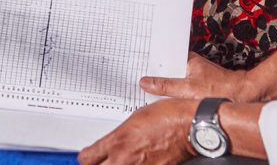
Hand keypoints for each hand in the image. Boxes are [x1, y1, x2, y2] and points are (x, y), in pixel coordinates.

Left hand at [78, 99, 196, 164]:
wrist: (191, 126)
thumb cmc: (168, 117)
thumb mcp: (137, 117)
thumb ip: (120, 134)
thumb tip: (112, 144)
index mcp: (118, 141)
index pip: (88, 157)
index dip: (85, 157)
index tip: (87, 156)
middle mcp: (124, 159)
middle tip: (99, 161)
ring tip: (121, 161)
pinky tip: (137, 164)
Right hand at [141, 53, 253, 101]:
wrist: (241, 96)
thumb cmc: (219, 89)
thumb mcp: (187, 89)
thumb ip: (166, 86)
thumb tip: (145, 82)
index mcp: (188, 59)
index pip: (165, 56)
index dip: (151, 59)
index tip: (136, 61)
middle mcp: (191, 64)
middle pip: (167, 67)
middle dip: (155, 72)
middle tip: (138, 78)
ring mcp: (194, 75)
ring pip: (173, 77)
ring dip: (163, 83)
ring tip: (147, 88)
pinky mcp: (197, 85)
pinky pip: (179, 86)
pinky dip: (171, 90)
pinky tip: (164, 97)